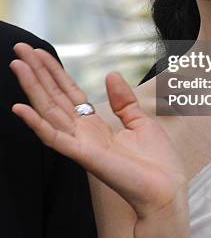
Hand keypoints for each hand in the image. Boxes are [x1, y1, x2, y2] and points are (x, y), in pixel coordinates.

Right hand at [10, 44, 187, 222]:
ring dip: (32, 88)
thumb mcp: (141, 121)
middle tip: (20, 48)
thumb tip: (111, 74)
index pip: (68, 92)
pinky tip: (20, 108)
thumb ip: (123, 100)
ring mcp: (80, 143)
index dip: (53, 71)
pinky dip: (36, 123)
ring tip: (17, 65)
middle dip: (36, 72)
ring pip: (49, 110)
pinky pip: (54, 138)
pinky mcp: (83, 156)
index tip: (39, 52)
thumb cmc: (156, 162)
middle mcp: (83, 132)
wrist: (166, 190)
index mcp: (95, 124)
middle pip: (53, 96)